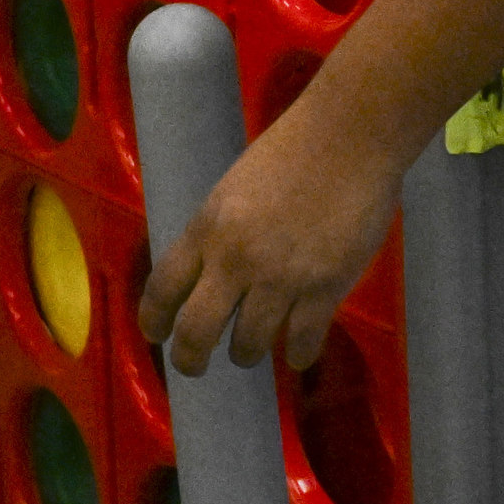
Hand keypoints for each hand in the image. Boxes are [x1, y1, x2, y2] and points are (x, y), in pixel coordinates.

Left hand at [135, 96, 404, 375]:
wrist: (349, 136)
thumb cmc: (292, 150)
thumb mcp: (233, 189)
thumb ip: (218, 233)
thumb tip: (208, 275)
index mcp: (208, 226)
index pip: (163, 286)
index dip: (153, 319)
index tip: (155, 335)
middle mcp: (235, 259)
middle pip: (196, 331)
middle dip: (190, 360)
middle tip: (195, 367)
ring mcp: (281, 278)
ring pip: (249, 345)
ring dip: (247, 353)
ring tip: (252, 349)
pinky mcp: (325, 288)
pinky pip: (303, 343)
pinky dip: (298, 355)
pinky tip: (299, 353)